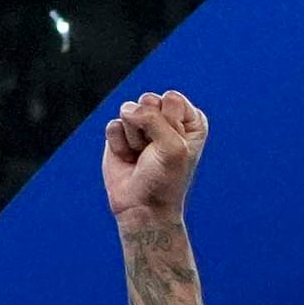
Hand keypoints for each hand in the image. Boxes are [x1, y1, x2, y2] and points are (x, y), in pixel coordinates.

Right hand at [101, 93, 205, 230]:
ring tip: (142, 155)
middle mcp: (167, 119)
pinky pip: (112, 125)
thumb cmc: (166, 179)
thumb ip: (154, 118)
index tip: (175, 144)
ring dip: (134, 137)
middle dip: (149, 127)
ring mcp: (143, 125)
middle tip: (155, 151)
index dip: (170, 121)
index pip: (173, 98)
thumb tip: (127, 109)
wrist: (143, 206)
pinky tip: (128, 158)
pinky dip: (118, 144)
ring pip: (128, 110)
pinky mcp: (121, 133)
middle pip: (148, 100)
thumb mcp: (172, 147)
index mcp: (190, 121)